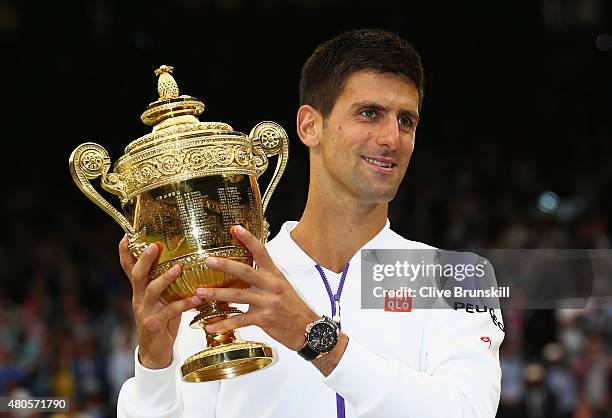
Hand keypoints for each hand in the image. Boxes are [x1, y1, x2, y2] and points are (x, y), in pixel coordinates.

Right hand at [119, 237, 203, 368]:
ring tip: (180, 267)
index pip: (128, 268)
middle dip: (145, 259)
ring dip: (166, 278)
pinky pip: (169, 311)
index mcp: (139, 290)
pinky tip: (197, 298)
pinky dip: (184, 303)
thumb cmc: (162, 321)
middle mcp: (139, 298)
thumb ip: (168, 284)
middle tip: (155, 245)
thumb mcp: (162, 299)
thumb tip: (184, 261)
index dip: (125, 252)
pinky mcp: (154, 324)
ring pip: (152, 291)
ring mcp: (145, 311)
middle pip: (137, 275)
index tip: (126, 235)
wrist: (154, 353)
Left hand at [197, 225, 318, 350]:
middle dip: (225, 265)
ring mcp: (267, 302)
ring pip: (238, 295)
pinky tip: (210, 326)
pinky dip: (223, 323)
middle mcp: (271, 285)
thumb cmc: (293, 307)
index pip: (261, 252)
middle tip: (207, 260)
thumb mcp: (282, 286)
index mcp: (275, 274)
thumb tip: (245, 269)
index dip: (248, 239)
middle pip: (245, 271)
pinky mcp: (264, 319)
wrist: (308, 329)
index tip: (235, 228)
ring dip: (216, 294)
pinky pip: (240, 321)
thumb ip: (265, 277)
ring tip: (200, 293)